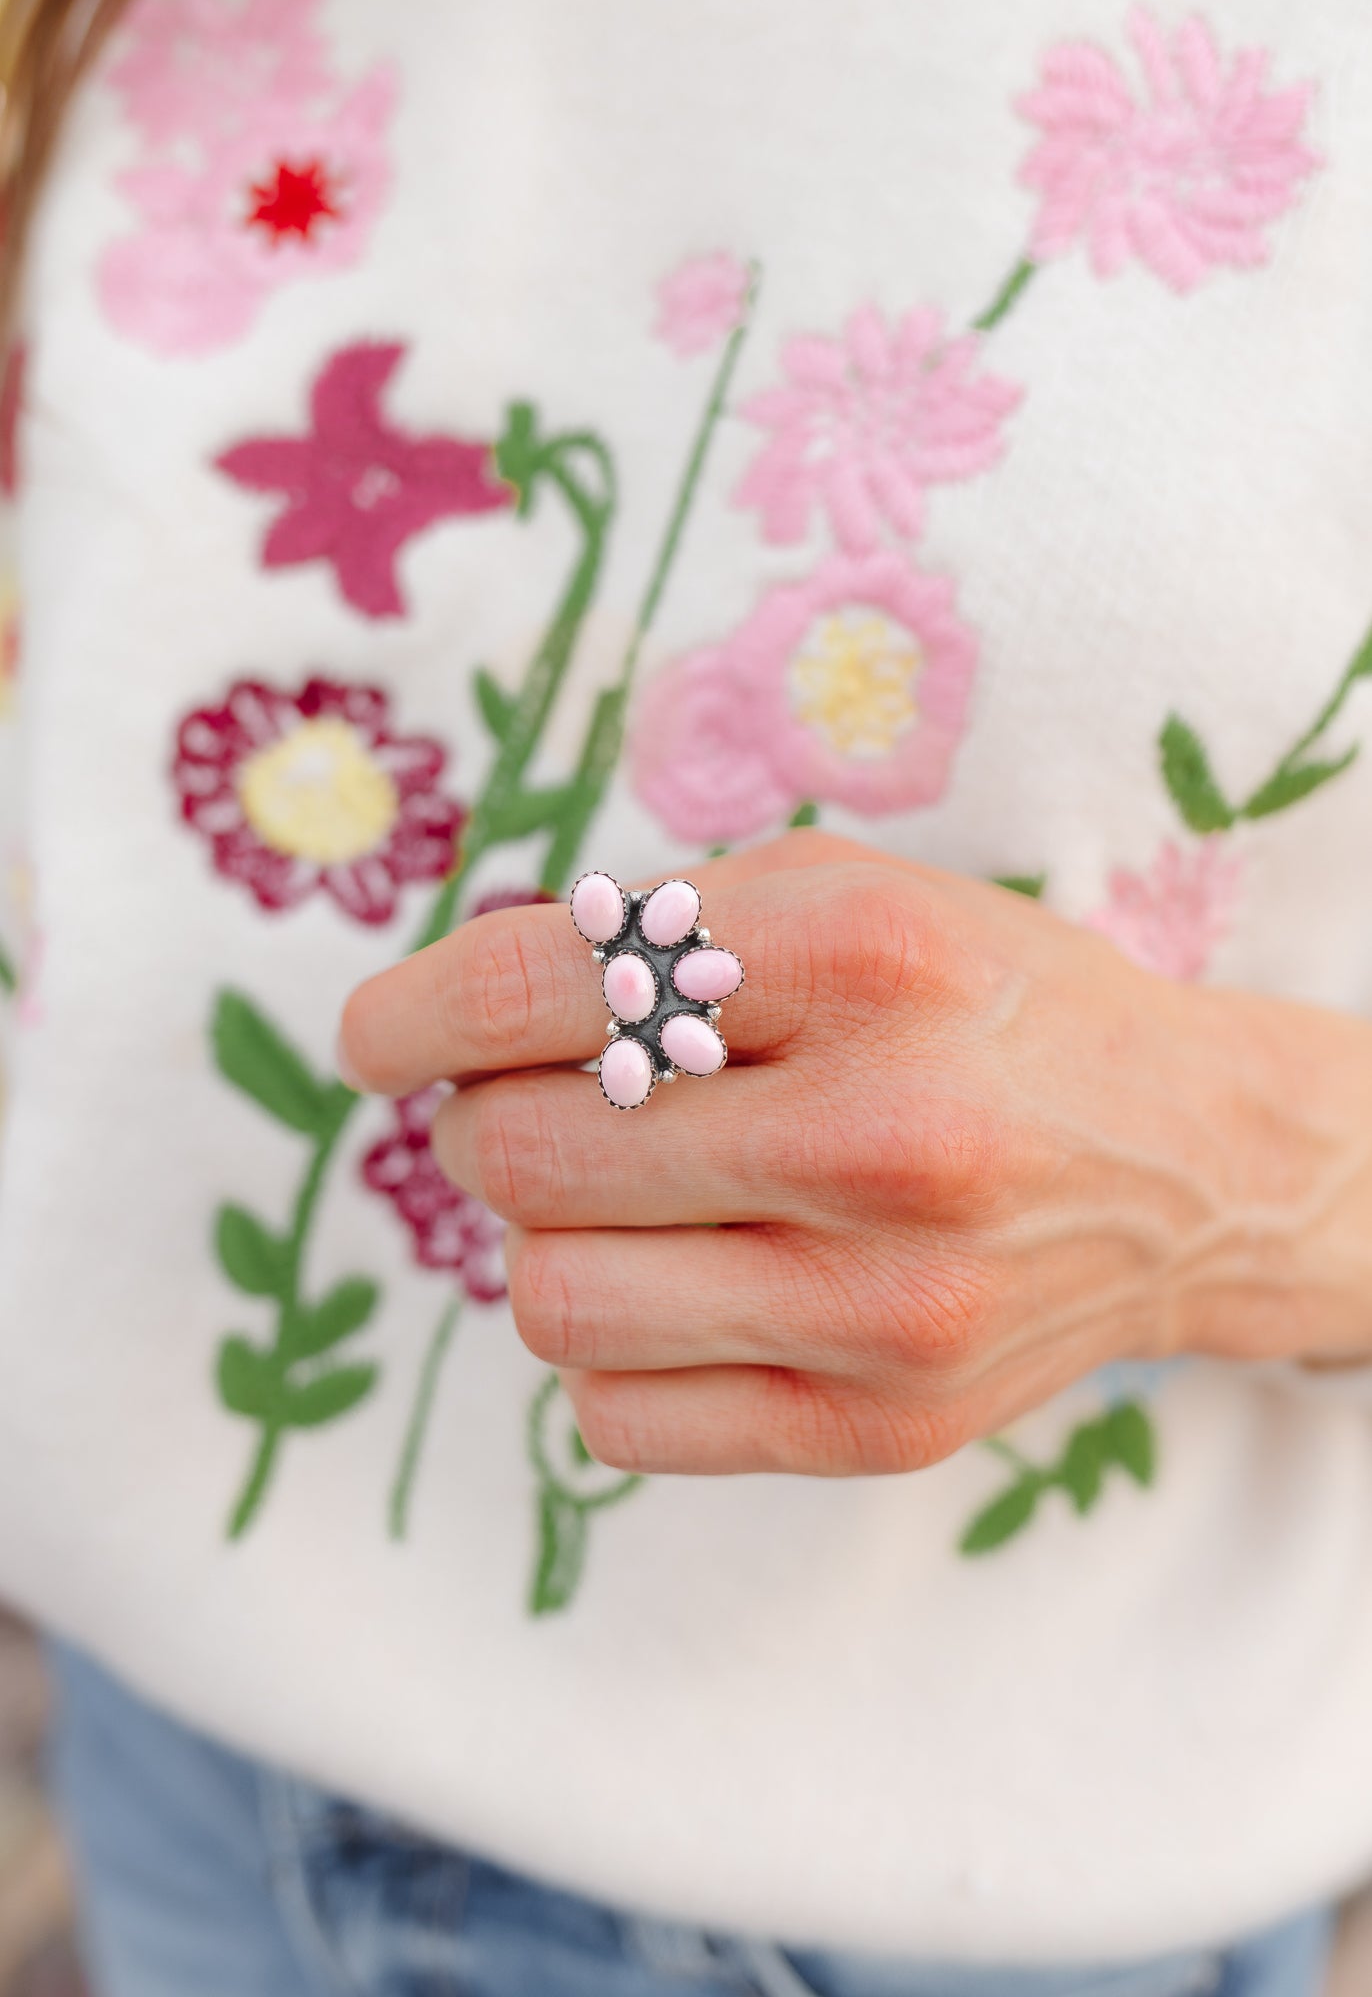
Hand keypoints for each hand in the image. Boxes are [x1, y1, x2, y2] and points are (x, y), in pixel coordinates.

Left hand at [338, 831, 1371, 1475]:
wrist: (1185, 1165)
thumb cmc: (980, 1006)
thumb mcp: (841, 897)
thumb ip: (647, 935)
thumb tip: (443, 1021)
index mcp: (861, 959)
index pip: (544, 986)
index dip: (414, 1013)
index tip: (380, 1038)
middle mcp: (882, 1137)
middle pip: (518, 1154)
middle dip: (485, 1119)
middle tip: (544, 1101)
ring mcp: (888, 1306)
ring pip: (549, 1301)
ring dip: (543, 1238)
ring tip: (620, 1197)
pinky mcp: (884, 1427)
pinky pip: (614, 1422)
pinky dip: (608, 1351)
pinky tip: (681, 1288)